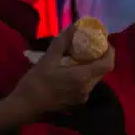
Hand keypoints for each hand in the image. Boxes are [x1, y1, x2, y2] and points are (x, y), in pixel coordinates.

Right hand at [0, 28, 115, 130]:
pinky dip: (84, 76)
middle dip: (100, 57)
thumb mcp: (47, 60)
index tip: (103, 41)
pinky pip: (86, 86)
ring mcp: (82, 98)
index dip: (110, 51)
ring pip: (94, 79)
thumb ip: (62, 43)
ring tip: (79, 57)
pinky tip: (71, 71)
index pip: (108, 64)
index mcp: (82, 78)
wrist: (24, 107)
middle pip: (102, 71)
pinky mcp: (76, 103)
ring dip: (91, 67)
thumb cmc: (35, 82)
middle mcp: (86, 89)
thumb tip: (74, 27)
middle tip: (90, 46)